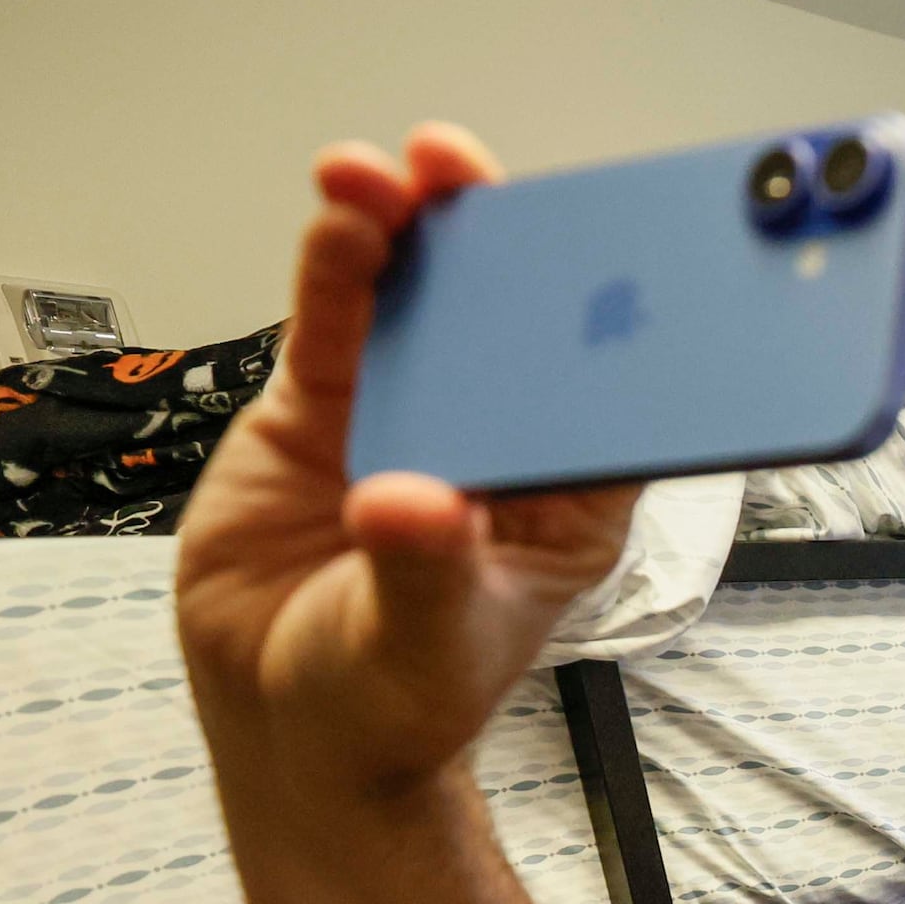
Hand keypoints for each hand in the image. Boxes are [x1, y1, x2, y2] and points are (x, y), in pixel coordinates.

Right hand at [175, 124, 637, 800]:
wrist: (293, 732)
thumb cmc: (392, 704)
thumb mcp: (424, 647)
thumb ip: (423, 570)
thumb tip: (410, 502)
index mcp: (566, 497)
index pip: (610, 389)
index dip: (611, 310)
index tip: (607, 241)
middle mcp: (496, 440)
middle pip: (516, 318)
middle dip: (504, 238)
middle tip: (477, 176)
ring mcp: (410, 415)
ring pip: (423, 302)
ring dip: (413, 229)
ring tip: (397, 172)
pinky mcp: (325, 410)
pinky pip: (339, 322)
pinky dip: (340, 265)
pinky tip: (344, 211)